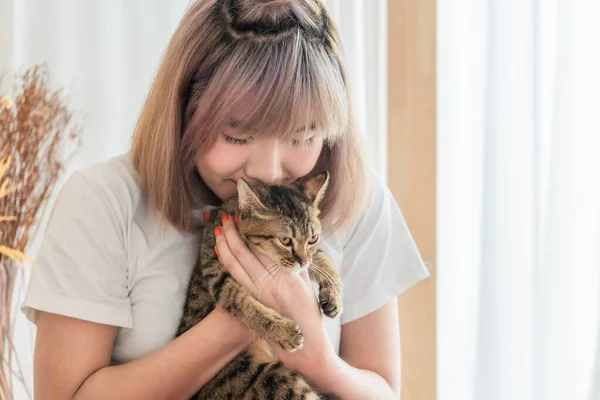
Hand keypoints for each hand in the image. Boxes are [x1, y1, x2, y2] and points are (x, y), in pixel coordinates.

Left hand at [214, 213, 337, 376]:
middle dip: (234, 232)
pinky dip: (226, 263)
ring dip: (225, 245)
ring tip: (219, 229)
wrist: (307, 349)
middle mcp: (273, 282)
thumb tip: (296, 248)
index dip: (254, 228)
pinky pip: (235, 278)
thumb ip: (299, 267)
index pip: (266, 245)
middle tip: (227, 215)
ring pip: (236, 264)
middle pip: (247, 251)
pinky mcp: (251, 304)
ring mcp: (260, 293)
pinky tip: (219, 252)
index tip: (246, 215)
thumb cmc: (310, 318)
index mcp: (289, 274)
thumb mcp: (308, 288)